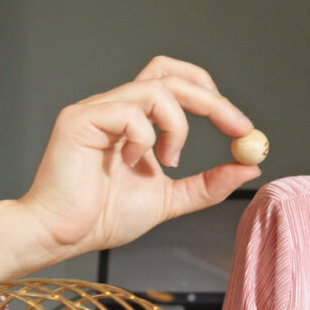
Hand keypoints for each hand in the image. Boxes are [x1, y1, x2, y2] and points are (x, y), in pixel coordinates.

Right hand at [4, 58, 257, 261]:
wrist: (61, 236)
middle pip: (170, 73)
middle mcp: (115, 107)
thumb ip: (207, 184)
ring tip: (170, 160)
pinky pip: (130, 113)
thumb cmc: (102, 217)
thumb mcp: (170, 200)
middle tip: (238, 129)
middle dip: (213, 100)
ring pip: (156, 90)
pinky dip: (146, 138)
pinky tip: (130, 162)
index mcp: (135, 120)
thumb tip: (249, 167)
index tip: (243, 128)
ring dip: (178, 126)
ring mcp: (96, 109)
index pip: (176, 81)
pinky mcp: (79, 120)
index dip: (213, 96)